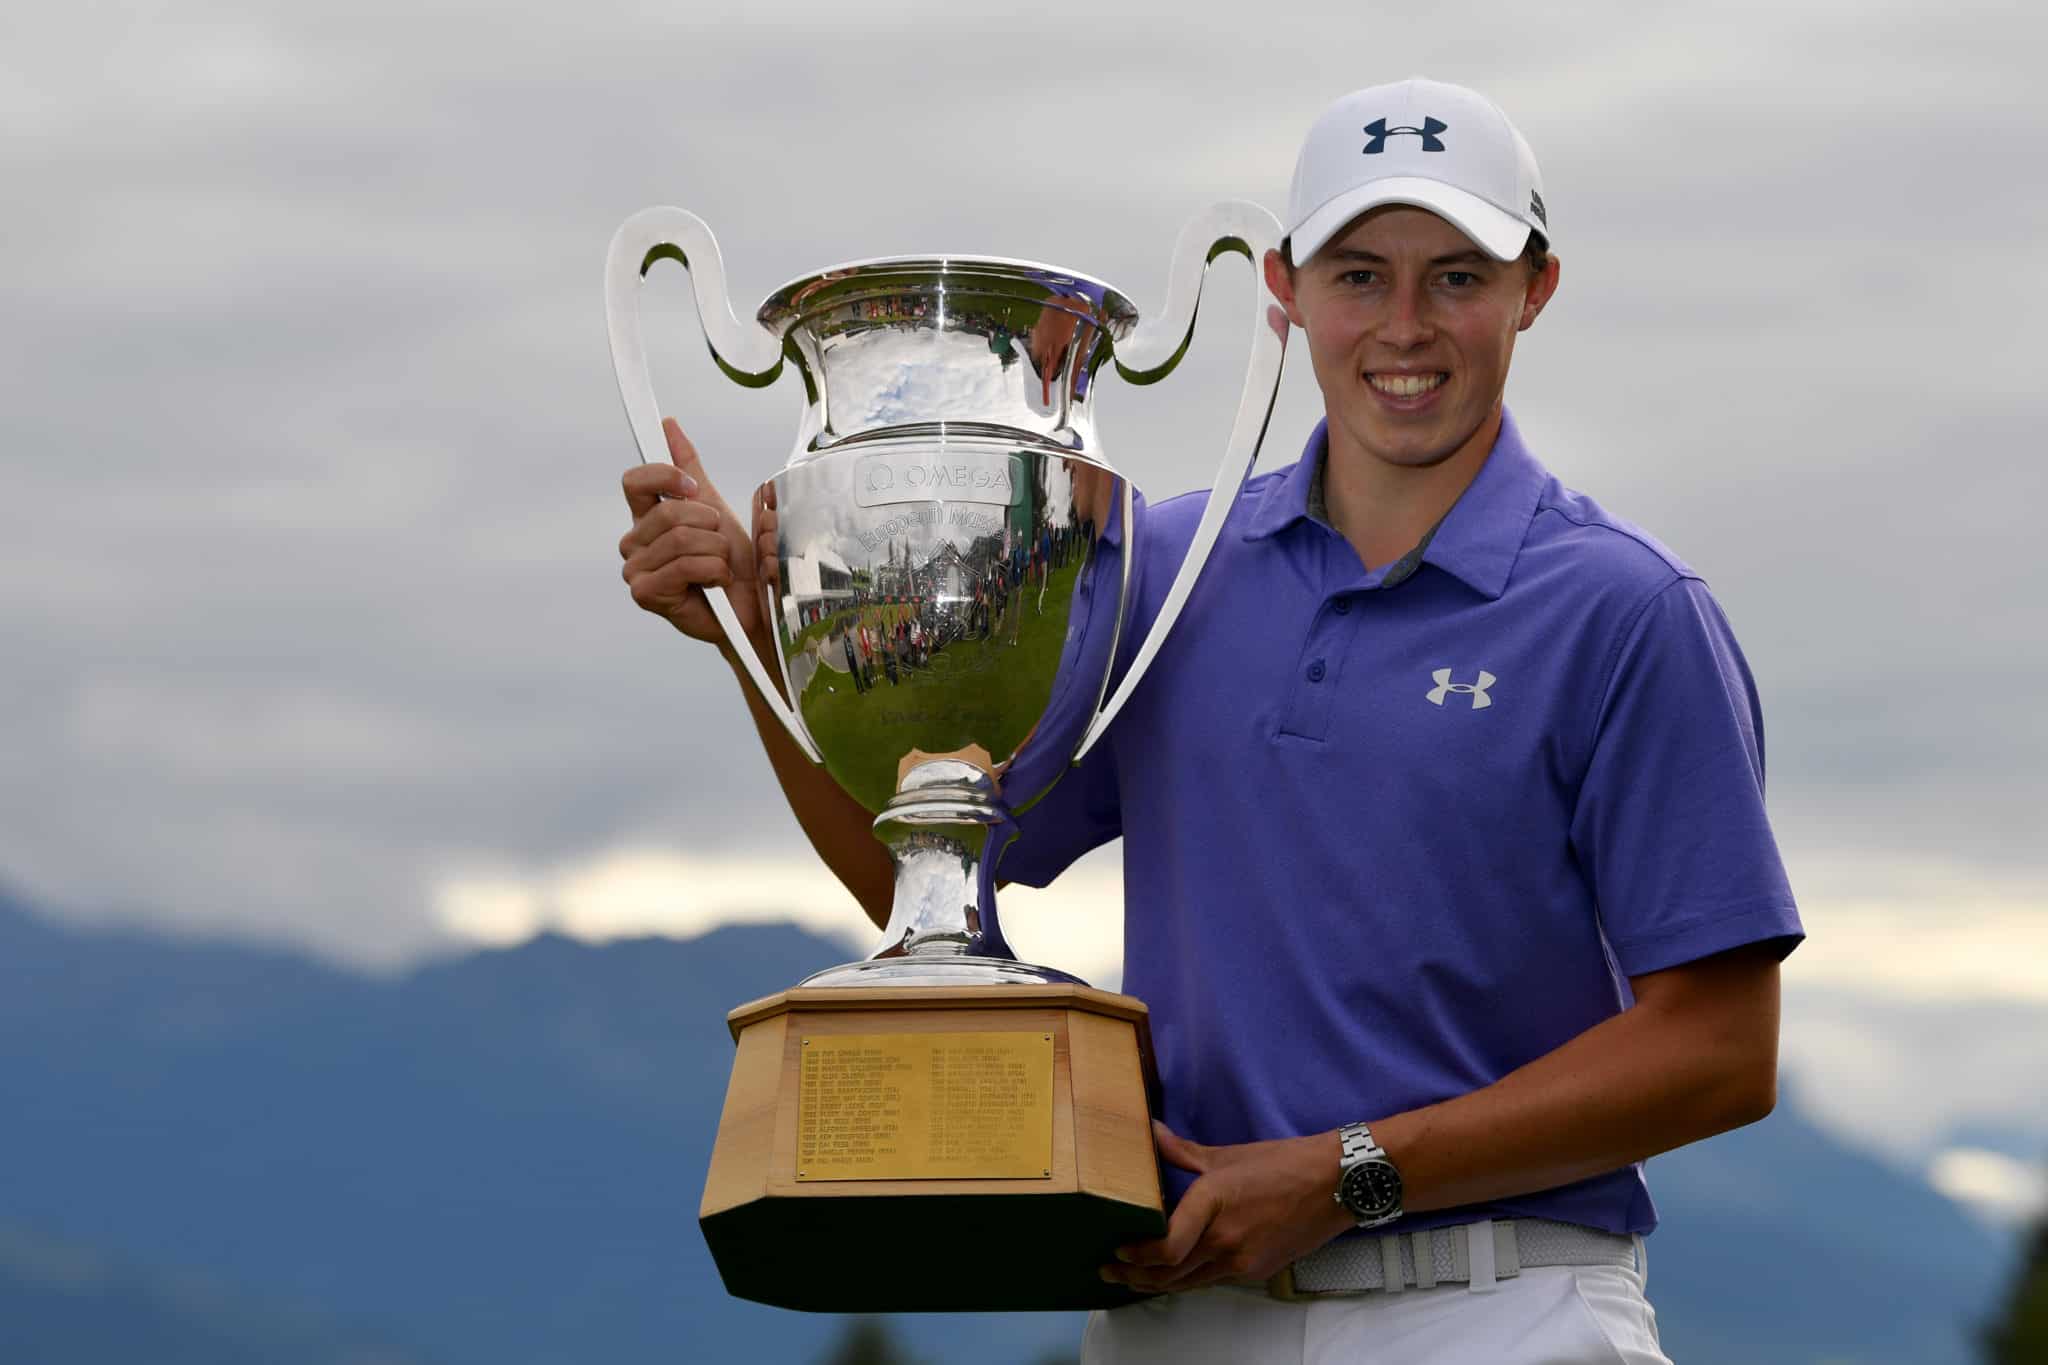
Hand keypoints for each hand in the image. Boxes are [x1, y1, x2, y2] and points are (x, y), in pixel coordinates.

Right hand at [619, 418, 766, 654]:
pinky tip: (716, 583)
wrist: (750, 608)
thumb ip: (688, 468)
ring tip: (721, 566)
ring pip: (681, 539)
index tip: (695, 488)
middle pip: (668, 512)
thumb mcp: (713, 507)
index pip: (635, 482)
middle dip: (708, 525)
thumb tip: (667, 425)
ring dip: (716, 551)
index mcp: (644, 518)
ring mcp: (636, 570)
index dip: (666, 477)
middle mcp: (633, 542)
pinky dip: (713, 571)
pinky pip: (684, 566)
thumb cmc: (732, 563)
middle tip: (720, 543)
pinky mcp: (646, 594)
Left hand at [1102, 1121, 1352, 1294]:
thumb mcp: (1228, 1154)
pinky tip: (1176, 1274)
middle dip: (1135, 1277)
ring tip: (1134, 1280)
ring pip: (1190, 1283)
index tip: (1117, 1253)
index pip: (1166, 1248)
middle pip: (1171, 1273)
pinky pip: (1213, 1281)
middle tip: (1111, 1273)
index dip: (1137, 1258)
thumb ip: (1182, 1151)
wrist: (1335, 1184)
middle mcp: (1225, 1238)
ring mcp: (1243, 1260)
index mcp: (1213, 1202)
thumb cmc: (1284, 1162)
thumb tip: (1150, 1132)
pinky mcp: (1257, 1270)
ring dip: (1159, 1284)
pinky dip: (1189, 1280)